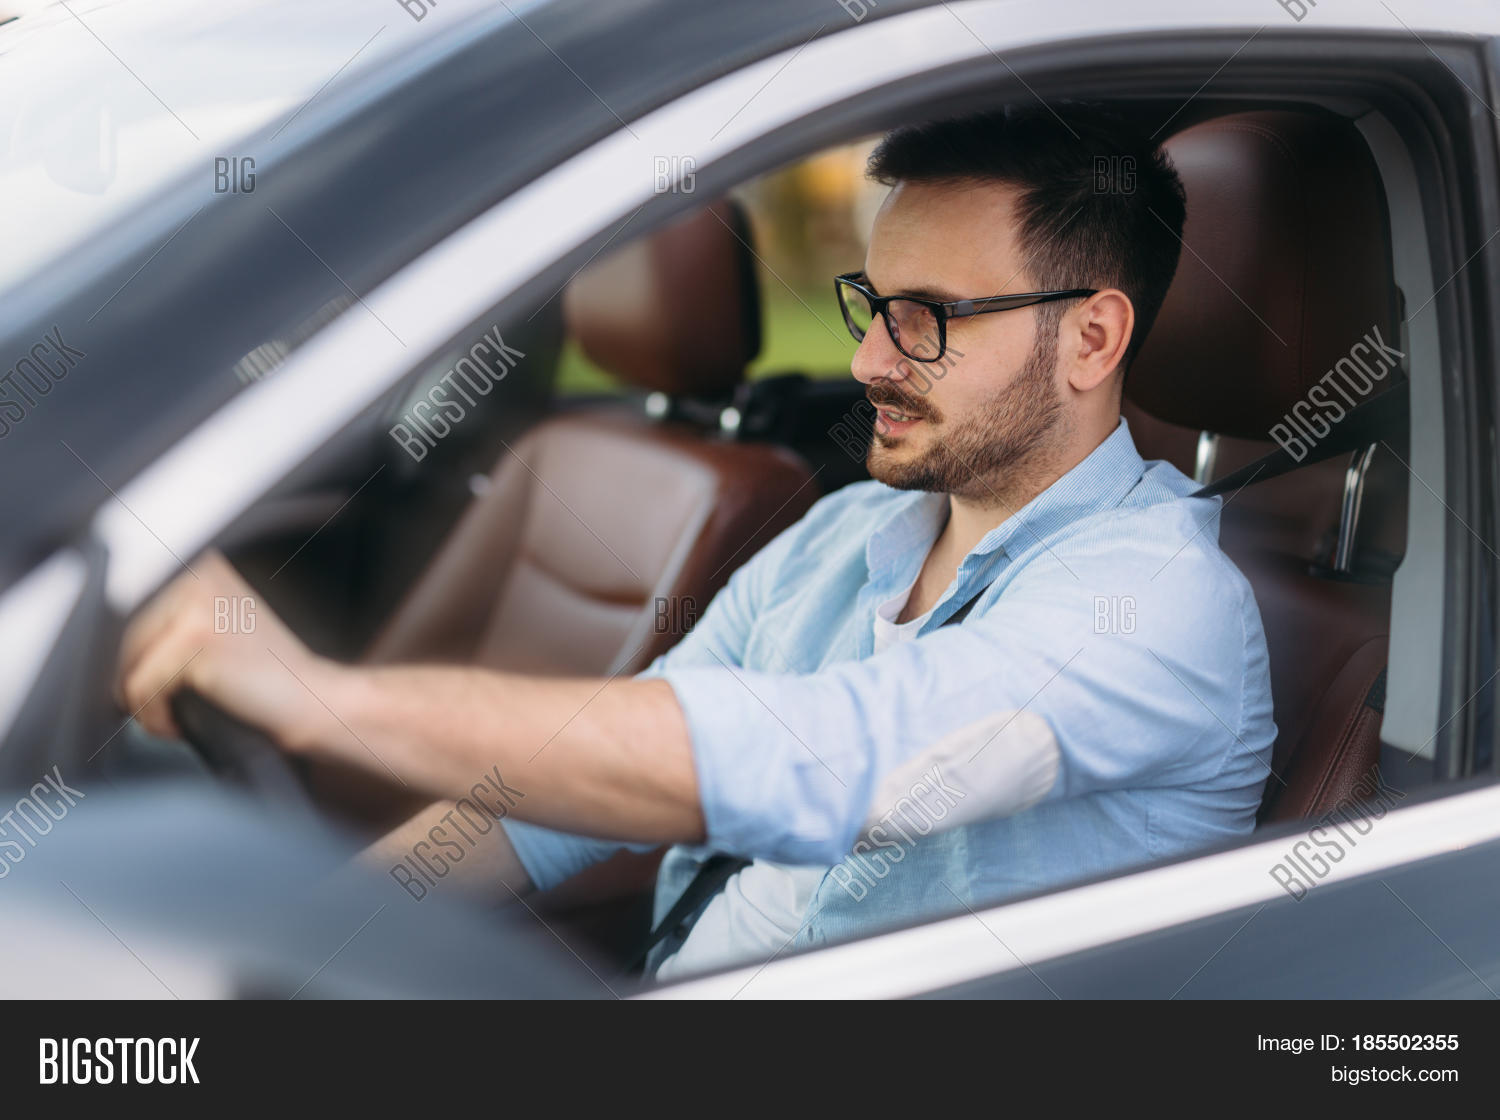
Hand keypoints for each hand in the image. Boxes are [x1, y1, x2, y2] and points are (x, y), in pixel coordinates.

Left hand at [116, 550, 343, 749]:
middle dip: (135, 683)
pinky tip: (184, 724)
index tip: (149, 687)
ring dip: (144, 703)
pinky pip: (139, 689)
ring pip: (125, 665)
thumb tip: (99, 647)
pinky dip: (155, 718)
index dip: (129, 659)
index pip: (124, 613)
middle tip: (170, 707)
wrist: (312, 700)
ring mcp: (198, 605)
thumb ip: (163, 623)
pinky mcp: (196, 640)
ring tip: (179, 715)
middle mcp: (197, 576)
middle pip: (120, 639)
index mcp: (200, 567)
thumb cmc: (262, 677)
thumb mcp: (213, 631)